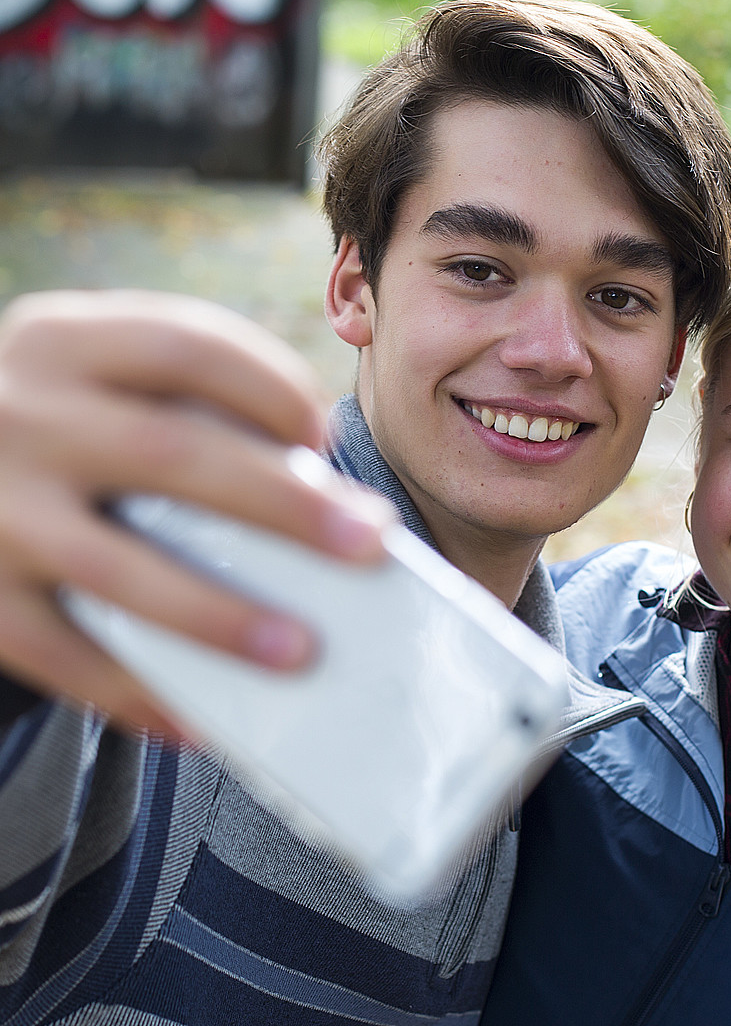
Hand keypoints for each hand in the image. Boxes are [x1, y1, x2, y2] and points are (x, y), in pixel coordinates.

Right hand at [0, 290, 392, 734]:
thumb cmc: (61, 430)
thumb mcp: (97, 381)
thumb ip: (186, 406)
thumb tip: (320, 497)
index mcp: (67, 340)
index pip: (188, 346)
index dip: (272, 386)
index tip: (325, 436)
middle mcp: (23, 415)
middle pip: (172, 454)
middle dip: (284, 504)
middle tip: (369, 543)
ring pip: (117, 567)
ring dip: (219, 615)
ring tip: (302, 650)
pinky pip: (60, 654)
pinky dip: (135, 692)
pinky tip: (197, 718)